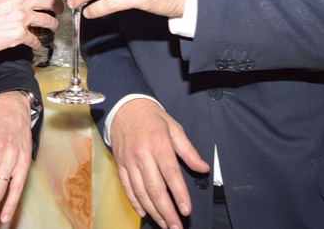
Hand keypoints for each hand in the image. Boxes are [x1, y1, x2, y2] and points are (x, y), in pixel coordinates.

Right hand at [0, 0, 62, 56]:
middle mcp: (21, 0)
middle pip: (51, 0)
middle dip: (59, 6)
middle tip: (60, 9)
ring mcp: (22, 17)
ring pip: (48, 20)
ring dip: (52, 25)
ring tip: (52, 26)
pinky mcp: (19, 35)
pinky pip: (35, 39)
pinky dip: (36, 43)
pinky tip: (35, 43)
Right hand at [110, 99, 208, 228]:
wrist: (125, 107)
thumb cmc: (151, 118)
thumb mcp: (174, 128)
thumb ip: (189, 151)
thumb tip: (202, 168)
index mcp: (159, 144)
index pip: (171, 174)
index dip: (179, 195)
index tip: (186, 210)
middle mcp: (142, 154)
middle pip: (155, 189)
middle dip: (167, 211)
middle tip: (176, 225)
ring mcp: (130, 161)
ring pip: (141, 192)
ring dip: (153, 211)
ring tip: (164, 224)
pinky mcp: (121, 164)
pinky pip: (127, 187)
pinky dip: (135, 203)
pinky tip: (144, 212)